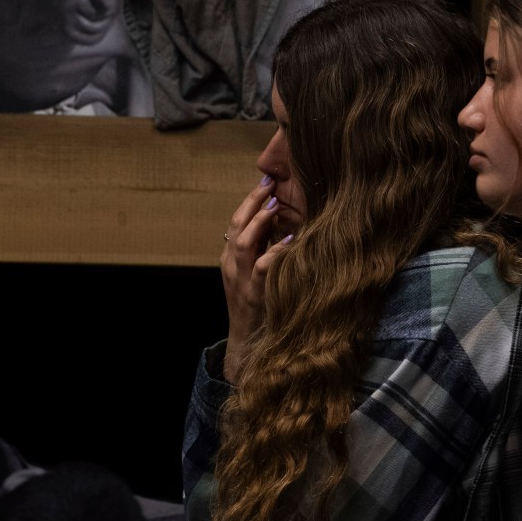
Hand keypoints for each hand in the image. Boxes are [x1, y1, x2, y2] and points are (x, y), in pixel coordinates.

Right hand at [219, 172, 293, 381]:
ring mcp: (240, 279)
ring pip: (243, 243)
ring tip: (275, 206)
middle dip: (252, 202)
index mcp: (231, 257)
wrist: (246, 340)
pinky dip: (275, 252)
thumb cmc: (256, 303)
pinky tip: (290, 241)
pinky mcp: (254, 294)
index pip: (236, 222)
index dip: (250, 200)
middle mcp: (232, 265)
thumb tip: (282, 223)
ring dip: (259, 222)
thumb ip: (262, 250)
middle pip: (236, 225)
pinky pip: (262, 268)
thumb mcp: (253, 273)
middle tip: (269, 182)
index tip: (266, 180)